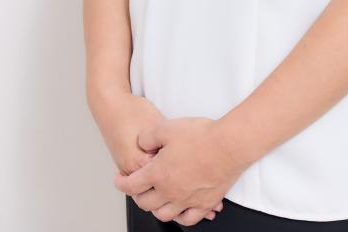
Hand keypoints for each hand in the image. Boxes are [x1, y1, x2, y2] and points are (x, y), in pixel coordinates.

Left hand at [92, 94, 223, 223]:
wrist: (229, 145)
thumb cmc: (201, 137)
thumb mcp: (166, 127)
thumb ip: (148, 136)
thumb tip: (142, 142)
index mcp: (157, 174)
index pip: (132, 185)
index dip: (121, 183)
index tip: (119, 180)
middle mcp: (170, 191)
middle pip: (146, 203)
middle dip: (138, 196)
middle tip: (137, 189)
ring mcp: (187, 200)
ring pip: (165, 214)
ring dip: (156, 209)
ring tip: (156, 201)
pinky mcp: (205, 203)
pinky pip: (189, 219)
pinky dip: (181, 218)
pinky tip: (181, 212)